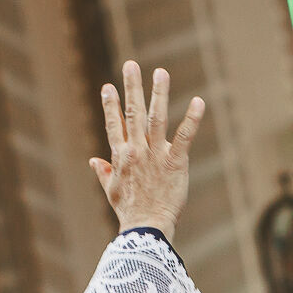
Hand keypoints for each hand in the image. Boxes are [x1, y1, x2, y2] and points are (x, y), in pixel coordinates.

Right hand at [91, 61, 204, 241]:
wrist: (146, 228)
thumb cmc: (130, 212)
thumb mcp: (112, 191)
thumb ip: (104, 172)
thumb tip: (93, 161)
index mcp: (120, 156)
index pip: (114, 125)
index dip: (111, 105)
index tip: (108, 86)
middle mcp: (136, 151)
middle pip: (133, 113)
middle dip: (132, 87)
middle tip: (131, 64)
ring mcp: (155, 155)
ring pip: (156, 118)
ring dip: (158, 93)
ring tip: (160, 71)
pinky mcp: (175, 162)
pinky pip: (184, 137)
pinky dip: (192, 119)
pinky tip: (198, 101)